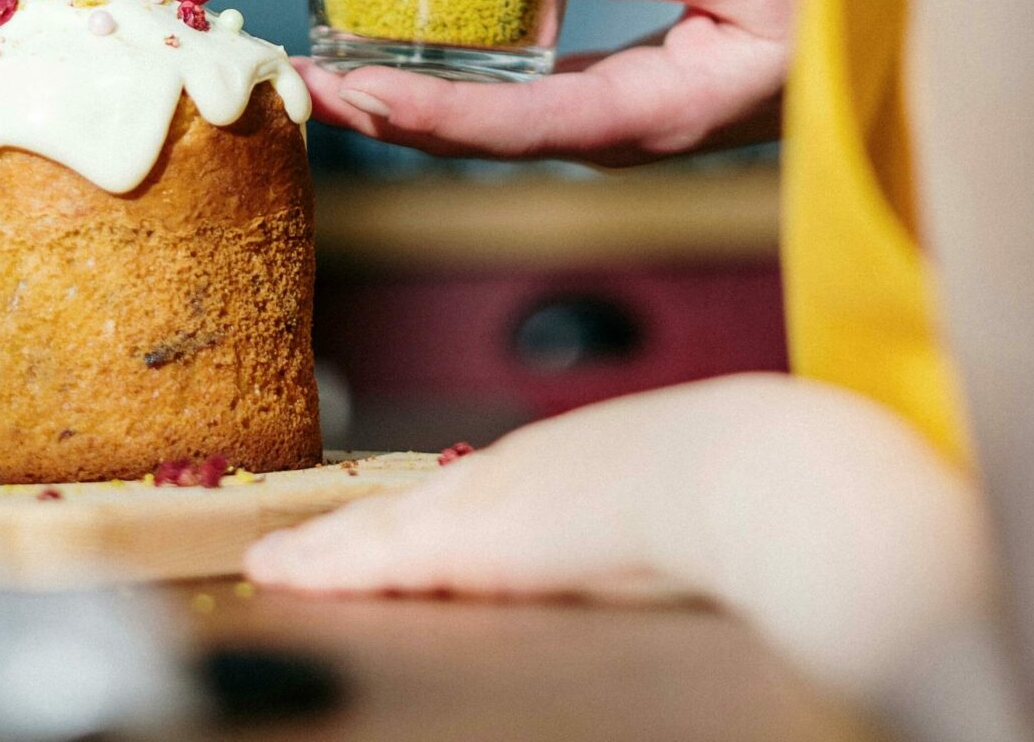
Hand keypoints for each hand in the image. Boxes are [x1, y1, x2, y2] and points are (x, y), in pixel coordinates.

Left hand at [246, 375, 993, 701]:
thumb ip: (663, 519)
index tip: (386, 523)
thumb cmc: (753, 491)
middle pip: (422, 501)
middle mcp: (523, 469)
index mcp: (575, 462)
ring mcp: (493, 500)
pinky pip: (377, 554)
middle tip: (300, 542)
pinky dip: (325, 563)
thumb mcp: (697, 500)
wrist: (753, 474)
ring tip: (280, 559)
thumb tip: (680, 547)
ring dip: (330, 545)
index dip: (429, 511)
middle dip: (360, 524)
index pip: (482, 490)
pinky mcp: (471, 541)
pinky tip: (280, 571)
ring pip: (388, 524)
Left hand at [302, 0, 804, 164]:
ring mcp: (616, 122)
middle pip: (480, 136)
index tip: (354, 93)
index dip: (427, 112)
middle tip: (304, 83)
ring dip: (410, 101)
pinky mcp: (617, 98)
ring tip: (333, 72)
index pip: (513, 123)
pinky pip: (517, 99)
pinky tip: (420, 52)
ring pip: (492, 122)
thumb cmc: (832, 18)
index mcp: (647, 114)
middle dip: (389, 113)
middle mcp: (617, 133)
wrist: (876, 63)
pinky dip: (456, 81)